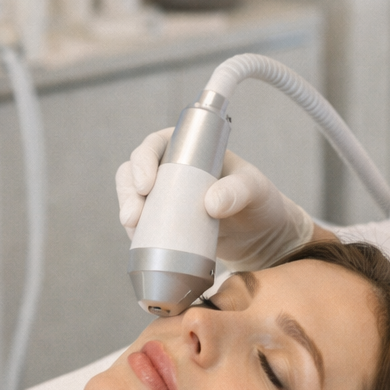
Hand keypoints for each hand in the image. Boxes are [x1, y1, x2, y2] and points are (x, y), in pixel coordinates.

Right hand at [115, 128, 316, 270]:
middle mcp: (171, 169)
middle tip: (133, 216)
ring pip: (133, 198)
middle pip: (134, 171)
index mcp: (189, 148)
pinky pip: (142, 224)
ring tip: (133, 231)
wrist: (262, 236)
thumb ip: (237, 191)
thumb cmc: (259, 202)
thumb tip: (211, 203)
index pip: (155, 145)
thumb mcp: (254, 190)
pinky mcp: (164, 222)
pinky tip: (138, 243)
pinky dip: (136, 232)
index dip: (143, 160)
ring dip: (127, 212)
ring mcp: (165, 196)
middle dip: (128, 192)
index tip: (146, 184)